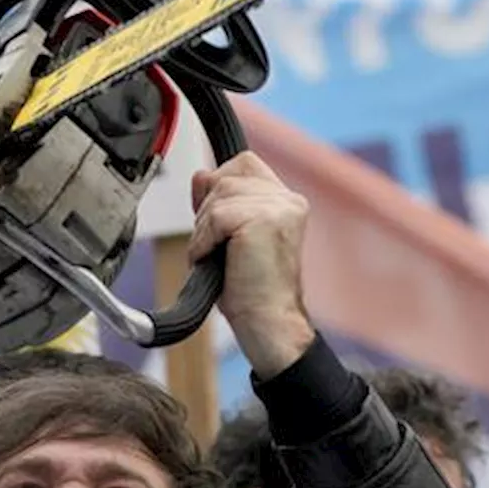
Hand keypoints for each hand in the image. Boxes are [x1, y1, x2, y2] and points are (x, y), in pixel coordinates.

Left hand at [188, 151, 314, 377]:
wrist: (268, 322)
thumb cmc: (250, 289)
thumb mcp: (229, 237)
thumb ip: (219, 203)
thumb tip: (201, 174)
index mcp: (285, 200)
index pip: (242, 164)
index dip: (217, 187)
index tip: (213, 223)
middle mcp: (287, 199)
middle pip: (224, 177)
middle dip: (207, 213)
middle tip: (218, 248)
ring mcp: (279, 207)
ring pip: (216, 196)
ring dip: (204, 231)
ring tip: (219, 258)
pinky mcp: (263, 220)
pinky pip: (214, 216)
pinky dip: (204, 241)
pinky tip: (216, 261)